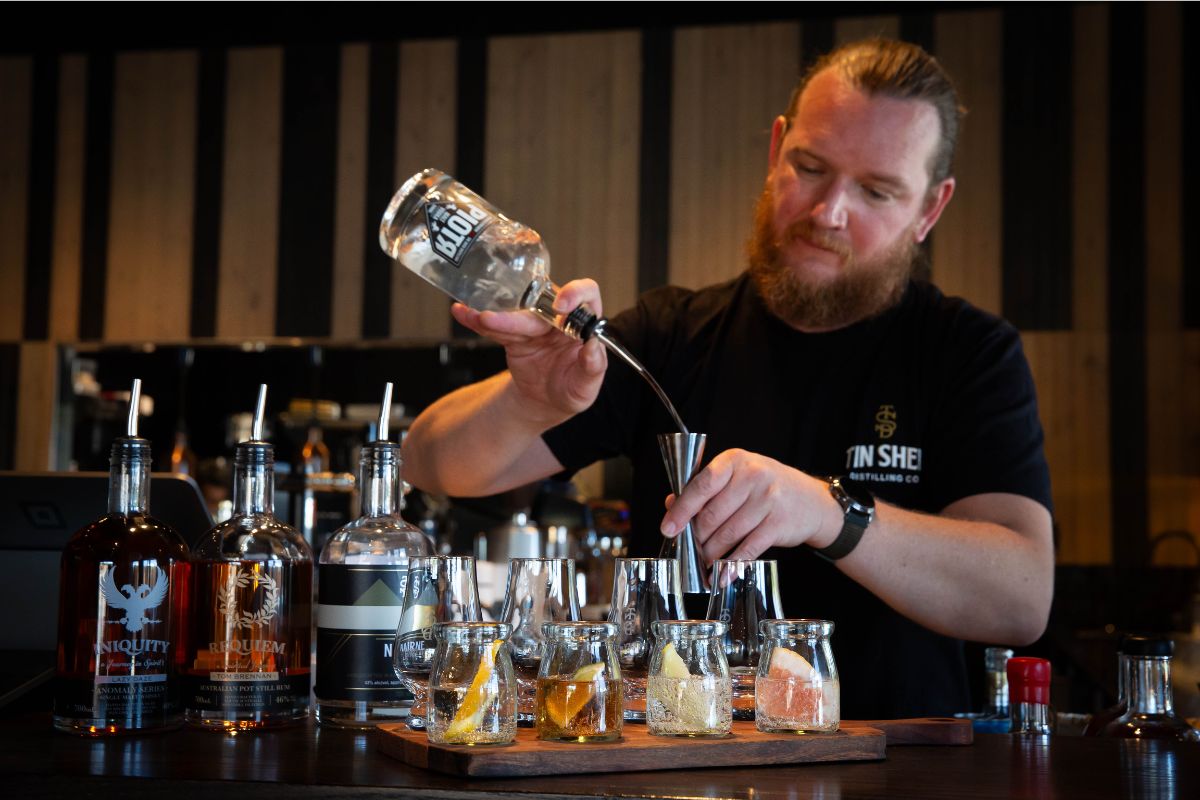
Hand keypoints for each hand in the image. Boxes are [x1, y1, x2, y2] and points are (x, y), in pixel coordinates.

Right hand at [450, 279, 607, 425]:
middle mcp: (559, 320)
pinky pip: (495, 327)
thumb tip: (594, 345)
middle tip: (498, 320)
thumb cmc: (570, 392)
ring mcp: (534, 326)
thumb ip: (593, 367)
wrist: (542, 404)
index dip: (575, 293)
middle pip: (541, 306)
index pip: (586, 295)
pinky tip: (463, 312)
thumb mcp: (585, 388)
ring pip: (514, 316)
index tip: (561, 305)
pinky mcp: (513, 335)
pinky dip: (477, 320)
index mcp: (583, 326)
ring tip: (478, 318)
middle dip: (518, 315)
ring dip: (494, 317)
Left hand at [659, 449, 841, 561]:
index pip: (701, 486)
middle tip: (691, 549)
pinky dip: (731, 565)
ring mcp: (768, 500)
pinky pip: (748, 550)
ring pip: (728, 534)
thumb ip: (704, 488)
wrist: (812, 501)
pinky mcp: (779, 524)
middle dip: (697, 537)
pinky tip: (722, 574)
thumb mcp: (737, 477)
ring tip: (704, 561)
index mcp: (735, 461)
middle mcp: (752, 477)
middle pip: (712, 515)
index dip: (681, 510)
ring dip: (711, 553)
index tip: (668, 529)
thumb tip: (671, 504)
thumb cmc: (766, 487)